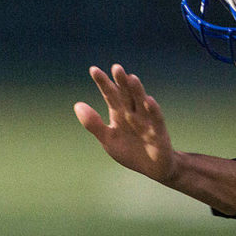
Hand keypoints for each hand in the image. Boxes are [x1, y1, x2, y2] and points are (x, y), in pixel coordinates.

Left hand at [74, 64, 176, 184]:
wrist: (152, 169)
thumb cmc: (130, 151)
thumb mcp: (108, 139)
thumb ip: (93, 123)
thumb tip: (77, 104)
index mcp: (119, 113)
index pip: (110, 94)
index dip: (103, 83)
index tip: (93, 69)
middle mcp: (133, 113)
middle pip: (126, 94)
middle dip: (121, 82)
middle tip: (116, 67)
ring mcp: (146, 121)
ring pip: (140, 102)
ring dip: (137, 91)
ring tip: (131, 77)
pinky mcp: (159, 132)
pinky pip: (155, 119)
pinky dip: (152, 110)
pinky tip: (148, 100)